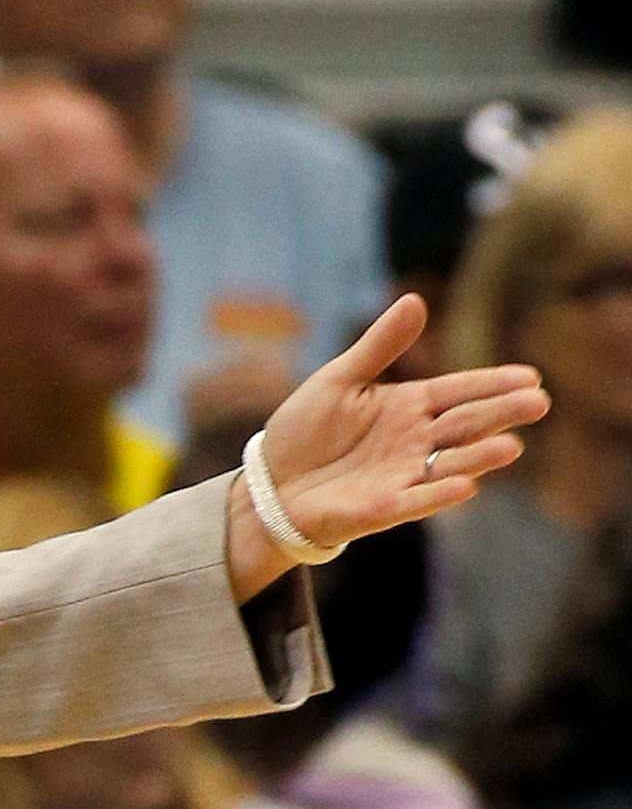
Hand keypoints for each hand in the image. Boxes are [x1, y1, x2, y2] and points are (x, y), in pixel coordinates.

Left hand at [226, 295, 549, 598]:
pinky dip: (437, 494)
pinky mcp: (379, 509)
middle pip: (465, 425)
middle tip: (539, 403)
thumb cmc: (306, 430)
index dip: (493, 384)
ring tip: (511, 447)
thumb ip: (378, 346)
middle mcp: (414, 442)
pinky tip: (465, 487)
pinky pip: (413, 501)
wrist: (270, 482)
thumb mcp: (340, 380)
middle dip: (501, 415)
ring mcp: (400, 476)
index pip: (459, 391)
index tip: (530, 376)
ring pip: (449, 465)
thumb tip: (415, 300)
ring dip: (479, 458)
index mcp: (409, 406)